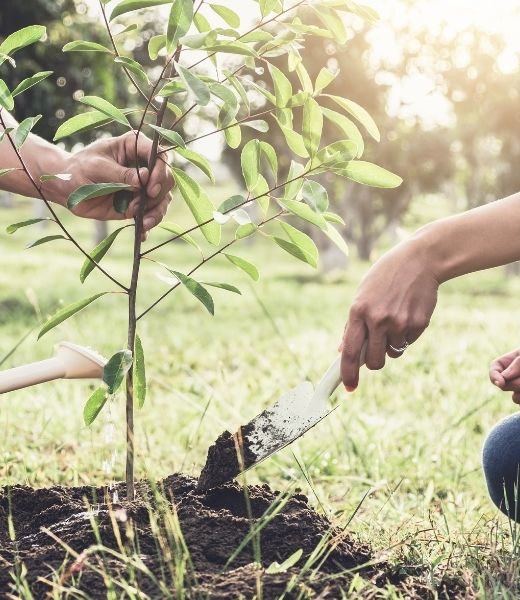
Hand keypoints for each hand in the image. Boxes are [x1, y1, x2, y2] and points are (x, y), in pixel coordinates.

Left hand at [45, 131, 173, 233]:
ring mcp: (143, 186)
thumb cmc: (78, 168)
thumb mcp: (97, 167)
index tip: (150, 188)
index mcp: (134, 146)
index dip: (160, 171)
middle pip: (167, 179)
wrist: (67, 188)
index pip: (159, 156)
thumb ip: (120, 174)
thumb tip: (144, 178)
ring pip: (163, 198)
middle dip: (159, 193)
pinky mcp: (138, 204)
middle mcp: (144, 165)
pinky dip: (149, 224)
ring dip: (157, 212)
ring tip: (144, 222)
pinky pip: (151, 214)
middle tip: (144, 203)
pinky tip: (142, 233)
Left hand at [340, 237, 439, 389]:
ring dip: (391, 345)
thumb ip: (353, 323)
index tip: (349, 388)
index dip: (347, 373)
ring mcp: (399, 322)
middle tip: (376, 351)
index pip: (349, 351)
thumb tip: (342, 350)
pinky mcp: (418, 324)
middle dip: (374, 363)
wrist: (420, 260)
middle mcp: (377, 319)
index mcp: (358, 311)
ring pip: (393, 353)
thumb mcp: (363, 294)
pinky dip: (407, 335)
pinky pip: (408, 342)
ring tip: (395, 320)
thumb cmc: (385, 277)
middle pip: (374, 362)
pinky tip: (408, 313)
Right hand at [490, 349, 519, 403]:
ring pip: (515, 398)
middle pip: (504, 385)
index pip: (495, 369)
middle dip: (514, 383)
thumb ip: (516, 364)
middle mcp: (514, 377)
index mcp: (510, 362)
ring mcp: (519, 388)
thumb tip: (503, 379)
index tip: (500, 383)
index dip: (494, 376)